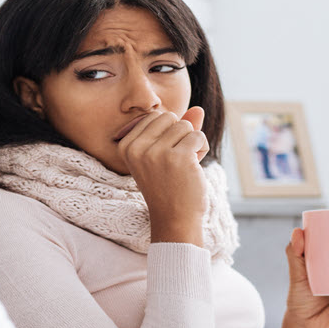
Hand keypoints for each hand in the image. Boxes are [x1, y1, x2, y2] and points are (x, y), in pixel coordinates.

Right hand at [117, 107, 208, 246]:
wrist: (174, 218)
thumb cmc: (169, 186)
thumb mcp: (165, 154)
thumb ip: (179, 130)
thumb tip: (199, 109)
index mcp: (126, 146)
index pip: (155, 117)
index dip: (168, 133)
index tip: (163, 156)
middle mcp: (136, 148)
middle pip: (170, 117)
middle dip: (181, 134)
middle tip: (176, 161)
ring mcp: (156, 152)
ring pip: (186, 125)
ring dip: (192, 143)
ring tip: (184, 166)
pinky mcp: (177, 157)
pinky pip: (198, 136)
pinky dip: (202, 149)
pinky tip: (193, 168)